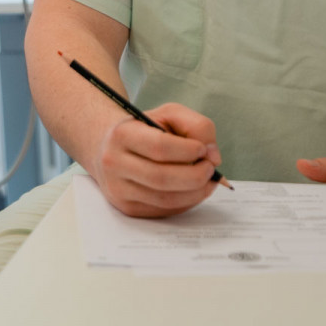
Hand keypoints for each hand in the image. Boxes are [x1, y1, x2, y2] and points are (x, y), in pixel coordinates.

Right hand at [91, 102, 221, 217]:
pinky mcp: (127, 207)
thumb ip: (198, 126)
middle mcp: (114, 162)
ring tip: (206, 180)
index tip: (203, 149)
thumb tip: (213, 157)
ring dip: (196, 192)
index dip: (189, 151)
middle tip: (210, 168)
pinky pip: (165, 210)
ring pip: (166, 199)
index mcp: (122, 134)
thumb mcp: (170, 115)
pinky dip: (186, 202)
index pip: (159, 147)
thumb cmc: (147, 130)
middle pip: (162, 178)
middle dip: (196, 175)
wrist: (112, 147)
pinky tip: (191, 190)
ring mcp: (118, 188)